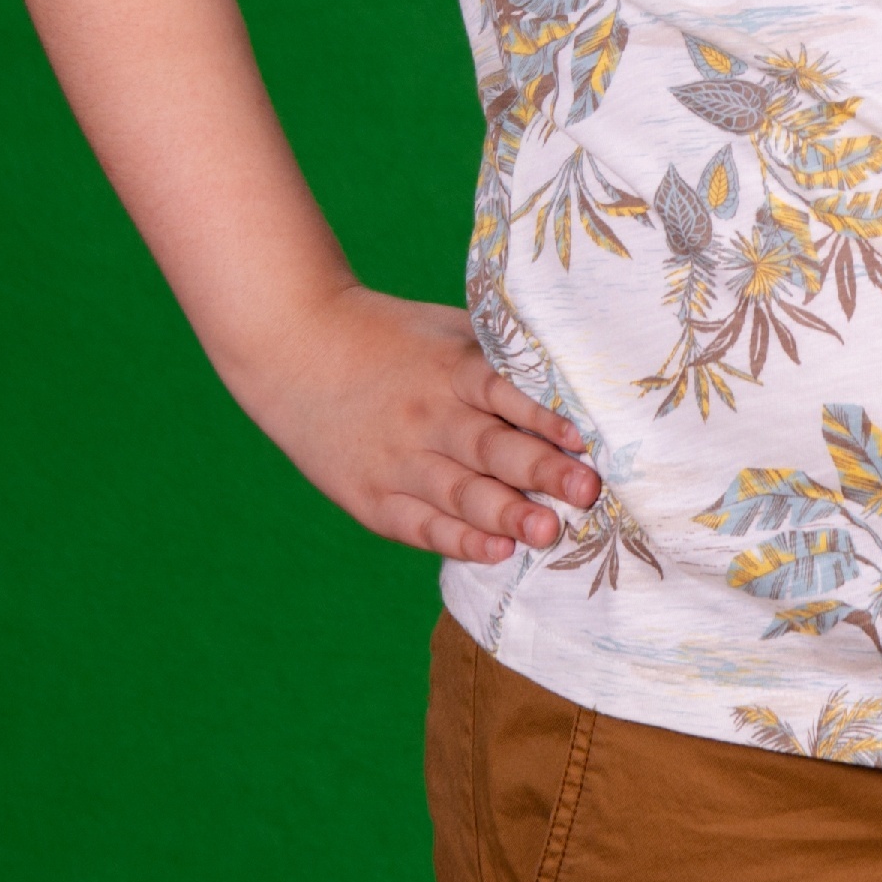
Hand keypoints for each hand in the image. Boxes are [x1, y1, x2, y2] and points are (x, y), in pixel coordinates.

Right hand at [220, 286, 600, 564]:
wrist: (294, 347)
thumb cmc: (391, 339)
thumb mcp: (447, 330)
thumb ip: (500, 358)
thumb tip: (577, 382)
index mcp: (450, 368)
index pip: (503, 392)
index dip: (544, 415)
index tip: (585, 437)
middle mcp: (426, 414)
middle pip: (490, 448)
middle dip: (542, 471)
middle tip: (587, 491)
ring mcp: (397, 460)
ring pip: (460, 493)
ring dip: (507, 515)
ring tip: (548, 532)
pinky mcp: (373, 497)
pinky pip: (422, 525)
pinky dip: (459, 540)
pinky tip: (496, 551)